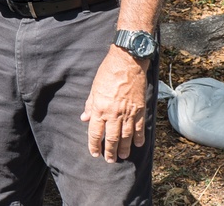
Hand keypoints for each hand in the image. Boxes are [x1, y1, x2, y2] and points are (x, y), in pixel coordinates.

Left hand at [80, 46, 149, 162]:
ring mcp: (128, 113)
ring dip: (125, 148)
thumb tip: (84, 118)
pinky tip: (137, 144)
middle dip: (110, 151)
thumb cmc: (107, 73)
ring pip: (126, 136)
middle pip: (111, 138)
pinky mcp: (139, 109)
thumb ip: (90, 105)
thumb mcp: (94, 88)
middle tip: (110, 160)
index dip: (94, 145)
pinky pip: (139, 128)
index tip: (95, 153)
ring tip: (123, 156)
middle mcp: (113, 113)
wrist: (127, 62)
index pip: (95, 132)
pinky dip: (138, 138)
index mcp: (100, 108)